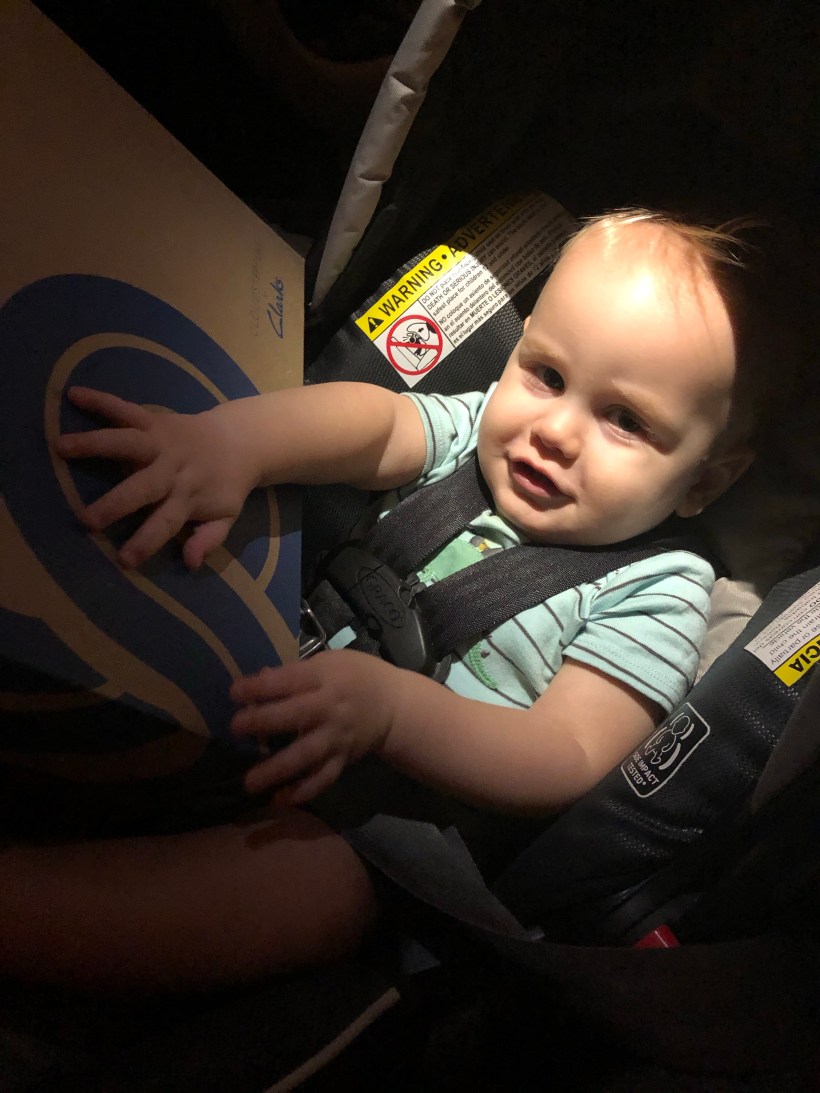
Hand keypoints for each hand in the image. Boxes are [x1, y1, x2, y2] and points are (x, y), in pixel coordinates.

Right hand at [55, 387, 257, 567]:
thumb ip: (209, 539)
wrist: (241, 441)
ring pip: (127, 442)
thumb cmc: (225, 485)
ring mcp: (162, 441)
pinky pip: (126, 410)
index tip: (124, 560)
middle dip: (116, 503)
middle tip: (87, 519)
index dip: (147, 541)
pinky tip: (74, 395)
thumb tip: (190, 562)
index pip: (166, 522)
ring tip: (60, 447)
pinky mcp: (154, 420)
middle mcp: (173, 469)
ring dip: (95, 443)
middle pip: (143, 487)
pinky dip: (100, 401)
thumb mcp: (226, 516)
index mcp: (189, 496)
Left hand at [231, 650, 398, 805]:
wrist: (395, 705)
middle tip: (235, 729)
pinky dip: (304, 791)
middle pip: (294, 716)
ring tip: (249, 783)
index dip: (259, 687)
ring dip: (277, 769)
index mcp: (324, 678)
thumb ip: (293, 673)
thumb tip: (256, 682)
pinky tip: (281, 800)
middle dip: (262, 722)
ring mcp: (337, 737)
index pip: (287, 681)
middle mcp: (330, 708)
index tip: (234, 693)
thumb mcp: (328, 662)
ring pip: (306, 755)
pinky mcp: (343, 759)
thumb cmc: (355, 675)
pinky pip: (323, 778)